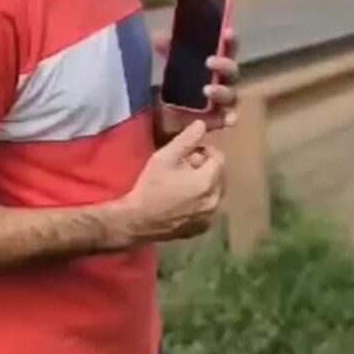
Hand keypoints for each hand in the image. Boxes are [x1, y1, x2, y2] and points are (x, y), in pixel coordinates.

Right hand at [109, 120, 224, 245]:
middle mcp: (214, 200)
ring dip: (204, 184)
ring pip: (214, 192)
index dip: (205, 152)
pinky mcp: (200, 228)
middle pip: (219, 175)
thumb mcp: (165, 157)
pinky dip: (201, 202)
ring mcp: (209, 217)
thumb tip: (202, 124)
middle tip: (183, 167)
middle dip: (205, 168)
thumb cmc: (150, 187)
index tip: (189, 153)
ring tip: (182, 183)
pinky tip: (183, 201)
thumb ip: (186, 139)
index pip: (219, 158)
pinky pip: (207, 209)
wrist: (135, 221)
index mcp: (208, 181)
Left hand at [153, 28, 239, 136]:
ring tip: (207, 90)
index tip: (227, 32)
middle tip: (209, 62)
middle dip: (224, 65)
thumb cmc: (176, 86)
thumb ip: (169, 52)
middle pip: (232, 71)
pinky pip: (230, 118)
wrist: (165, 118)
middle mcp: (224, 81)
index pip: (228, 49)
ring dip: (222, 91)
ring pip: (232, 94)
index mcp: (217, 64)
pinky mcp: (219, 119)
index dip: (231, 41)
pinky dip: (231, 118)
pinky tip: (228, 120)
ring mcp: (223, 101)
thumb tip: (159, 37)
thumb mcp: (171, 66)